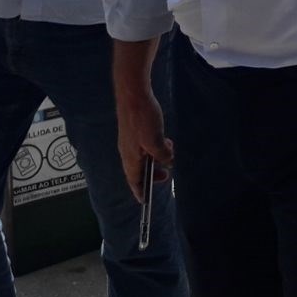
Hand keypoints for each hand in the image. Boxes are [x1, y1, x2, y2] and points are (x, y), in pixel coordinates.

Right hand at [115, 86, 173, 203]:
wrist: (133, 94)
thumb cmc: (143, 118)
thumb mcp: (156, 141)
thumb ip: (163, 154)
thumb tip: (168, 161)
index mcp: (130, 158)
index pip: (134, 181)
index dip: (140, 192)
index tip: (145, 202)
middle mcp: (127, 151)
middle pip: (139, 170)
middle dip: (153, 174)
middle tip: (167, 174)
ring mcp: (129, 141)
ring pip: (143, 157)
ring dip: (156, 158)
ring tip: (169, 152)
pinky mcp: (134, 131)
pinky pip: (145, 146)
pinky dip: (155, 147)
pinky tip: (165, 140)